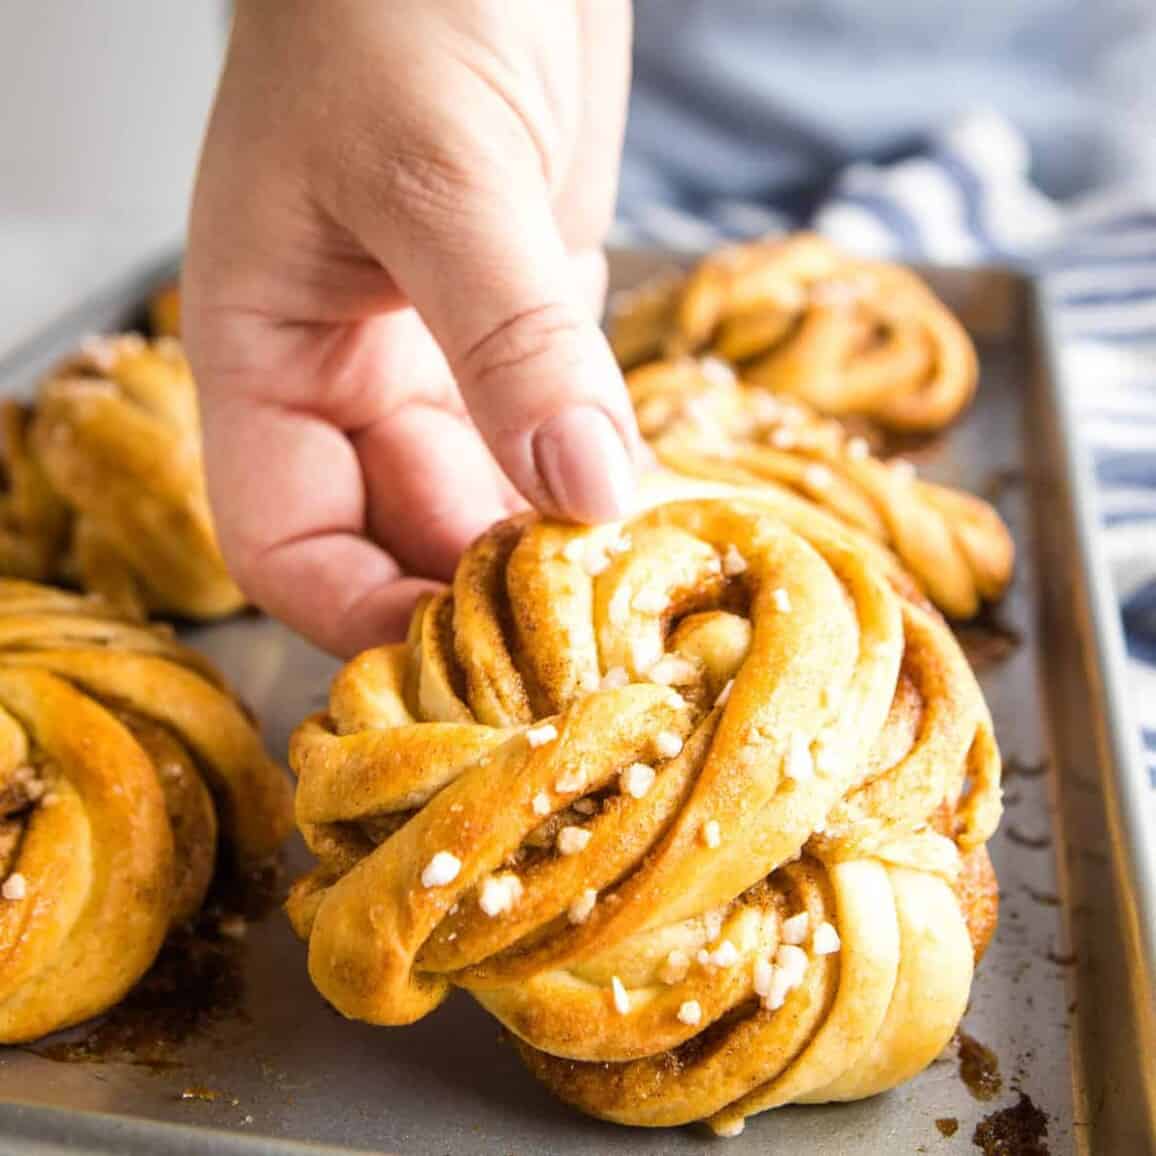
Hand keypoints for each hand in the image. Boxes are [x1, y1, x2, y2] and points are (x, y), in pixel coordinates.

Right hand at [184, 0, 636, 655]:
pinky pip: (558, 433)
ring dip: (552, 547)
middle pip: (401, 538)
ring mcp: (446, 355)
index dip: (359, 614)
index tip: (464, 655)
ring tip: (630, 596)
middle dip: (480, 593)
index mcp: (267, 354)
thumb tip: (581, 489)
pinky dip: (600, 478)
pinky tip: (654, 513)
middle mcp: (351, 375)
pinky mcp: (529, 328)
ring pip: (487, 497)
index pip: (287, 543)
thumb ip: (507, 338)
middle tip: (581, 640)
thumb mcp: (438, 170)